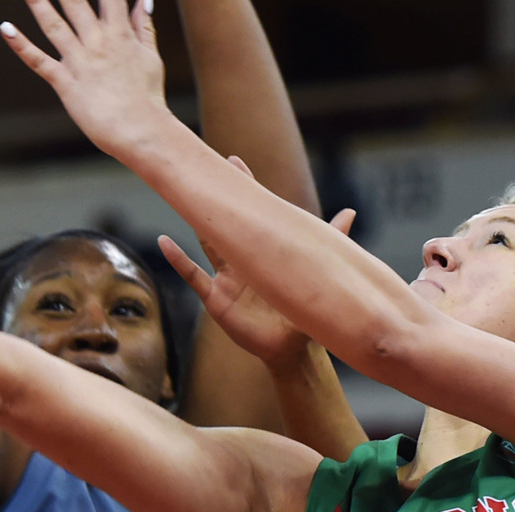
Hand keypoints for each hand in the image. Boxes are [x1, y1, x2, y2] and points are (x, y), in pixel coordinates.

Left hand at [0, 0, 171, 156]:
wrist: (141, 131)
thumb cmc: (147, 97)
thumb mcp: (150, 57)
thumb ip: (143, 27)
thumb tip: (144, 0)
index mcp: (120, 34)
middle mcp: (98, 42)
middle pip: (75, 2)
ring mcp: (80, 61)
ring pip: (53, 24)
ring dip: (38, 2)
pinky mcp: (65, 83)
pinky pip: (39, 61)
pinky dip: (20, 45)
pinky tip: (5, 29)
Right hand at [160, 156, 356, 365]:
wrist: (291, 347)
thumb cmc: (305, 311)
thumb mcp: (318, 273)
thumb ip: (333, 241)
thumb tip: (350, 211)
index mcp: (265, 251)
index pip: (253, 213)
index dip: (244, 188)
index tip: (233, 162)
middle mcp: (243, 260)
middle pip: (225, 222)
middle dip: (216, 198)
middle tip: (204, 168)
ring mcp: (227, 278)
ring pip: (207, 243)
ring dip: (195, 222)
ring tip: (180, 198)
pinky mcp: (216, 298)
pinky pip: (193, 276)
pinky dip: (178, 260)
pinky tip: (164, 243)